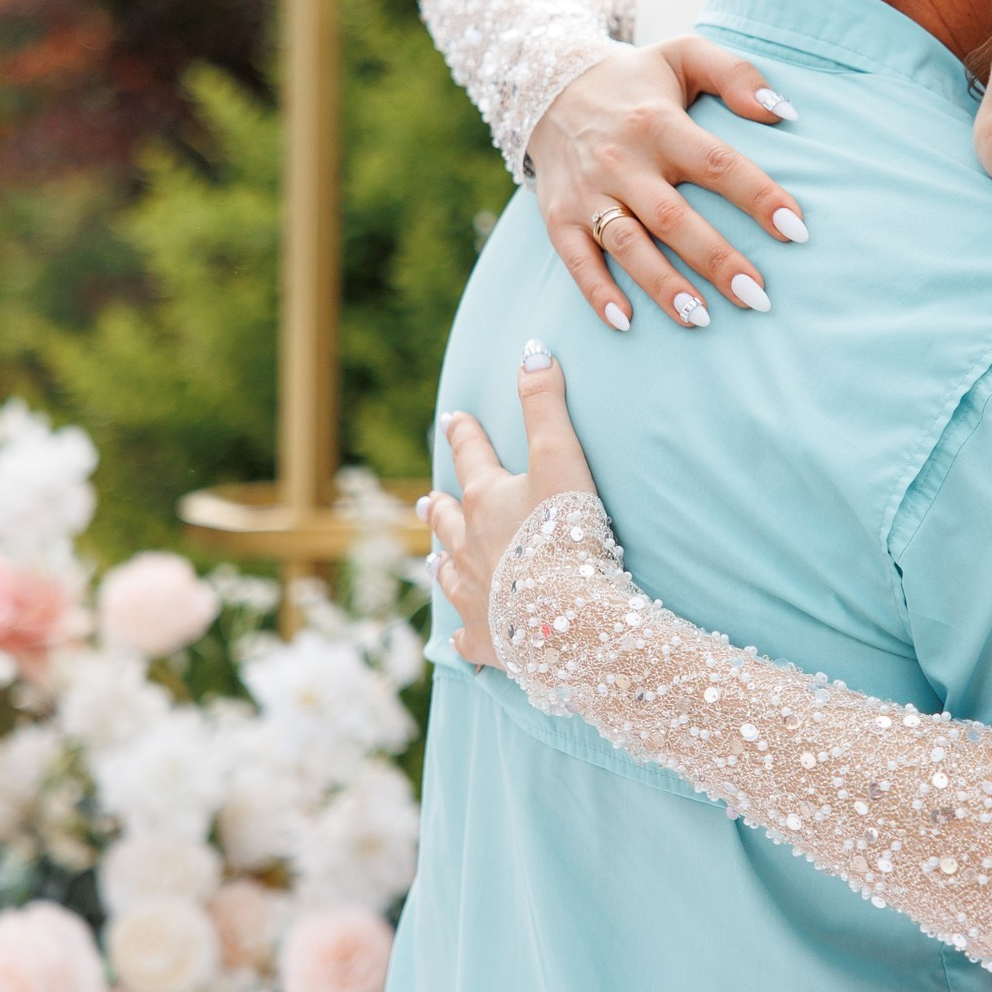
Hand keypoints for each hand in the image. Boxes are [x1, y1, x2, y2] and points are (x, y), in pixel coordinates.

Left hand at [424, 347, 598, 668]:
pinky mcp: (485, 640)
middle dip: (439, 507)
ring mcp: (473, 593)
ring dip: (443, 561)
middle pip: (448, 520)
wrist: (565, 616)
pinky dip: (464, 633)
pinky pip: (467, 637)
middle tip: (427, 500)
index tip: (453, 419)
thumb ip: (546, 405)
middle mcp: (468, 545)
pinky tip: (461, 636)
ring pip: (448, 573)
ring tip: (433, 559)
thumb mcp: (561, 457)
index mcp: (485, 499)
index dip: (465, 434)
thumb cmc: (564, 533)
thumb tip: (533, 351)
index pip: (471, 455)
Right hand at [527, 38, 809, 330]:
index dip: (758, 196)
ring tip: (702, 319)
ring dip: (663, 285)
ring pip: (627, 244)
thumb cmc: (635, 80)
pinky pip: (576, 260)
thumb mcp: (683, 54)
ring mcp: (588, 191)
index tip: (797, 229)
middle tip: (758, 295)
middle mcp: (622, 160)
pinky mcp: (558, 216)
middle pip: (673, 216)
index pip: (717, 162)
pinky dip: (598, 292)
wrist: (546, 85)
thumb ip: (735, 74)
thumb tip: (783, 111)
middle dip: (716, 259)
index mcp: (659, 122)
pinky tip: (626, 322)